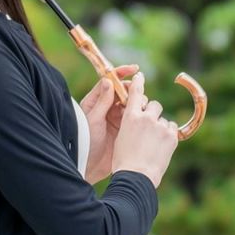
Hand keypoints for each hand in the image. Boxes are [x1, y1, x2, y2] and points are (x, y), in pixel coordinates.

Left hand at [79, 65, 141, 184]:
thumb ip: (101, 101)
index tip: (134, 69)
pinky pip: (136, 118)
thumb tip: (108, 80)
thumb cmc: (85, 142)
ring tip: (142, 109)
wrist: (89, 166)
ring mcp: (116, 118)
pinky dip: (142, 115)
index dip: (121, 73)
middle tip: (139, 97)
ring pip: (132, 104)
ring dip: (139, 103)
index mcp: (95, 101)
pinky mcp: (124, 129)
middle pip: (124, 91)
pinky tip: (149, 116)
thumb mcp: (93, 120)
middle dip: (133, 90)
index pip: (109, 81)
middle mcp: (106, 107)